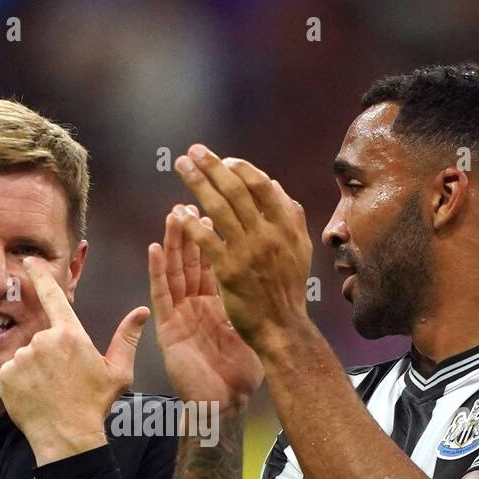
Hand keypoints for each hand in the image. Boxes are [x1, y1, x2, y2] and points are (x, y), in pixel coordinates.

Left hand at [0, 256, 149, 465]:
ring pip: (26, 357)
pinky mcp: (5, 375)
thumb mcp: (118, 371)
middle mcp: (43, 341)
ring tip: (49, 392)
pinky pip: (11, 373)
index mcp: (70, 335)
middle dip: (50, 356)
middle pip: (43, 339)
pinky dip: (20, 383)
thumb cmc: (94, 404)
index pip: (53, 295)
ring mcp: (22, 358)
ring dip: (35, 370)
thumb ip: (127, 338)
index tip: (29, 261)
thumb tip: (142, 311)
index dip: (40, 275)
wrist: (67, 436)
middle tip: (63, 381)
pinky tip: (35, 397)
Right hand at [149, 204, 262, 411]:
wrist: (225, 403)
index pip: (215, 259)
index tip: (217, 204)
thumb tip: (272, 272)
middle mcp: (197, 303)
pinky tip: (153, 248)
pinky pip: (162, 295)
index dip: (214, 233)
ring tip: (172, 212)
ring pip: (174, 270)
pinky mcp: (168, 328)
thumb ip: (253, 299)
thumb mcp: (251, 327)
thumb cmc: (240, 372)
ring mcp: (181, 314)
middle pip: (192, 258)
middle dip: (191, 227)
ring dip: (173, 241)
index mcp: (217, 301)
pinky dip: (157, 271)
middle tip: (191, 196)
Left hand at [173, 144, 314, 353]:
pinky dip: (190, 223)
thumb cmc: (288, 289)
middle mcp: (268, 235)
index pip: (262, 186)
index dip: (242, 169)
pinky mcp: (229, 272)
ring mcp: (248, 252)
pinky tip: (177, 212)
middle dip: (212, 166)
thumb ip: (292, 217)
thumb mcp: (301, 249)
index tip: (226, 160)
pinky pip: (206, 240)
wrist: (282, 327)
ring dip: (197, 183)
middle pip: (236, 190)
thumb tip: (276, 186)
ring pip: (218, 209)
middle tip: (194, 150)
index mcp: (286, 226)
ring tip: (181, 166)